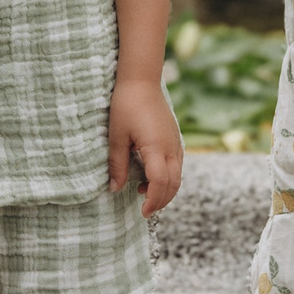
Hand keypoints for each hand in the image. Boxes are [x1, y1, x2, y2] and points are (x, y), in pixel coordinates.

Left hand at [109, 77, 184, 218]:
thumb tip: (114, 188)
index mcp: (156, 147)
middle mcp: (171, 147)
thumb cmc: (125, 106)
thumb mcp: (116, 136)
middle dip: (161, 200)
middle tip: (145, 210)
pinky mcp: (175, 138)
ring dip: (165, 190)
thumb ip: (117, 164)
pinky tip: (151, 177)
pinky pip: (177, 165)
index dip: (153, 200)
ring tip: (145, 194)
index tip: (143, 211)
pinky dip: (168, 178)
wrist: (141, 82)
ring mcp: (176, 143)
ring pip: (178, 176)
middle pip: (174, 184)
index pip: (161, 182)